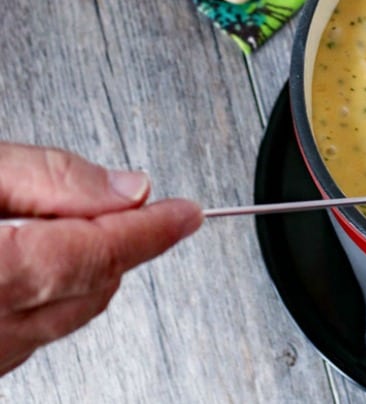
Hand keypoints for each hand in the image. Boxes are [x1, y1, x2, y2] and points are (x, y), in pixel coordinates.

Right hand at [0, 143, 201, 375]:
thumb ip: (50, 177)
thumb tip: (129, 190)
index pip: (99, 257)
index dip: (152, 229)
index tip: (186, 213)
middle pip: (91, 291)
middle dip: (118, 241)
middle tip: (124, 199)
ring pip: (64, 320)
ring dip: (84, 271)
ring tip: (67, 219)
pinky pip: (27, 338)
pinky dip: (48, 298)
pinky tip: (36, 262)